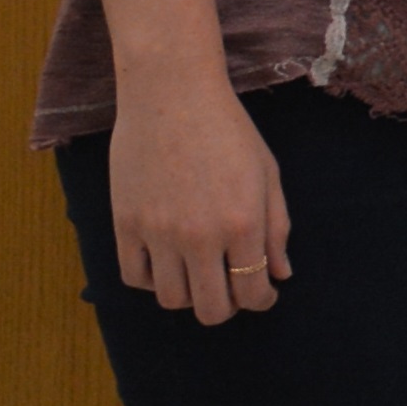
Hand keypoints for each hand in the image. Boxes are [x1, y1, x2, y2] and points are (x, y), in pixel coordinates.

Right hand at [104, 70, 289, 323]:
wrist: (171, 95)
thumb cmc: (228, 131)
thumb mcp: (267, 174)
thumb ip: (276, 228)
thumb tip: (281, 275)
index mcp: (243, 224)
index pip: (254, 291)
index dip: (262, 301)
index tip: (262, 294)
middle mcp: (200, 236)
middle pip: (211, 309)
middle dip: (228, 307)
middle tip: (232, 290)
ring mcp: (158, 233)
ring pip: (172, 300)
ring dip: (191, 296)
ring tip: (200, 275)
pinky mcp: (125, 224)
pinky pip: (134, 278)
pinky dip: (152, 281)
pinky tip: (168, 263)